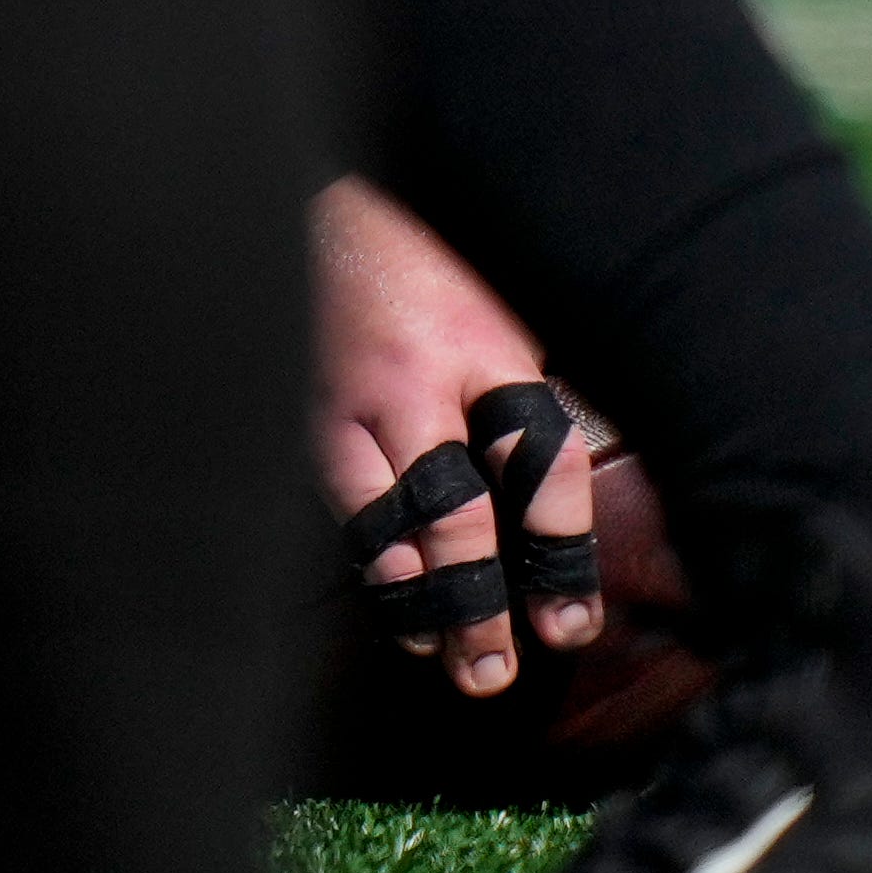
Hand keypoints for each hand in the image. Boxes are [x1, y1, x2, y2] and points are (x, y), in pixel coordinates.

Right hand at [316, 179, 597, 693]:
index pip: (537, 466)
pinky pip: (334, 494)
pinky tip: (385, 590)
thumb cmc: (435, 258)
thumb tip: (571, 497)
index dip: (557, 554)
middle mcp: (412, 379)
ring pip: (374, 517)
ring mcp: (345, 396)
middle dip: (473, 599)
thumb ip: (531, 395)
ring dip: (406, 594)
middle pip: (449, 510)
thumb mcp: (509, 313)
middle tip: (491, 670)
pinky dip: (363, 551)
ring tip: (433, 649)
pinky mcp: (300, 407)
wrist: (332, 202)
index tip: (568, 625)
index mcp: (484, 347)